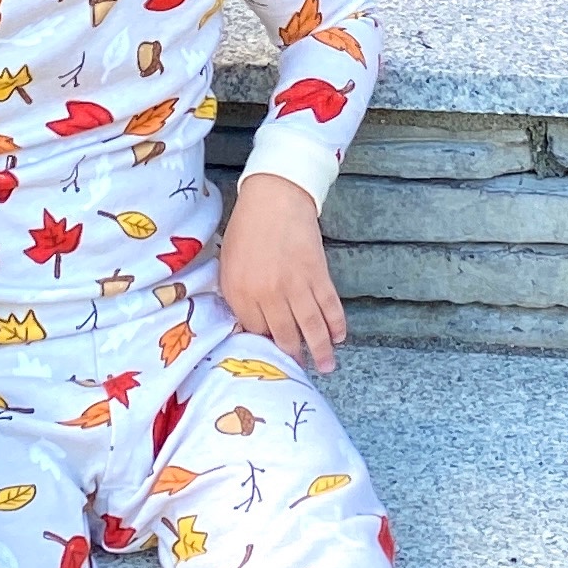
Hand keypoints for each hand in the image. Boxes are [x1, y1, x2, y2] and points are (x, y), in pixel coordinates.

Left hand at [221, 169, 347, 373]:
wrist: (274, 197)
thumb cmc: (246, 229)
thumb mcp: (229, 265)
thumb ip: (237, 297)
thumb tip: (249, 325)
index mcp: (241, 291)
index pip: (254, 331)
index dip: (264, 344)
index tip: (271, 353)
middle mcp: (268, 294)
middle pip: (284, 336)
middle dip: (293, 356)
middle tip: (299, 369)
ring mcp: (296, 285)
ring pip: (311, 327)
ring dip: (321, 350)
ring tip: (326, 367)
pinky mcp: (318, 274)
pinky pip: (330, 306)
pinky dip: (337, 324)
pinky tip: (339, 337)